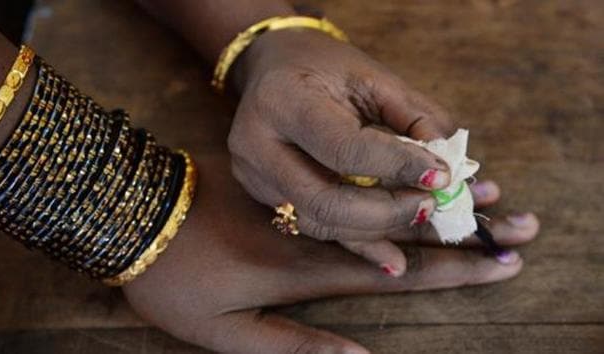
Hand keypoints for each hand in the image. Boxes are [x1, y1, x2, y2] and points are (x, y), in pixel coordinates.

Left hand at [122, 154, 538, 353]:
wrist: (133, 216)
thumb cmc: (175, 283)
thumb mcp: (226, 336)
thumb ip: (294, 348)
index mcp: (311, 268)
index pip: (400, 271)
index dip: (453, 271)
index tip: (500, 263)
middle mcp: (319, 231)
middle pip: (405, 232)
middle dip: (465, 229)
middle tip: (518, 223)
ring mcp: (304, 204)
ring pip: (383, 204)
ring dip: (438, 201)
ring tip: (488, 193)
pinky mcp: (286, 188)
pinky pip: (350, 189)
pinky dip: (391, 187)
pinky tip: (419, 181)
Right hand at [228, 28, 461, 268]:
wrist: (273, 68)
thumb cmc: (326, 68)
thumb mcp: (374, 78)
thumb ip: (415, 118)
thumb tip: (452, 169)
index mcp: (283, 100)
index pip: (343, 148)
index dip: (396, 166)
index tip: (441, 174)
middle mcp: (256, 144)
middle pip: (325, 200)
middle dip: (387, 211)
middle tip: (431, 204)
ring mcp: (254, 176)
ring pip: (319, 223)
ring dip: (377, 229)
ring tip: (421, 215)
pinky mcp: (262, 196)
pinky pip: (314, 227)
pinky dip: (358, 243)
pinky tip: (394, 260)